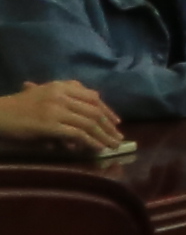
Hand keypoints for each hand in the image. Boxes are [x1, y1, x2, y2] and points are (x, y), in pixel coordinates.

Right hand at [0, 81, 125, 155]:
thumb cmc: (18, 108)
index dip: (107, 110)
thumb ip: (64, 104)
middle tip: (118, 137)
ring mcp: (57, 109)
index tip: (116, 122)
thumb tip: (83, 120)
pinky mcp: (51, 124)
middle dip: (109, 125)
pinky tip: (97, 148)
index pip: (92, 97)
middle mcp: (62, 94)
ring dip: (104, 135)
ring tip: (112, 145)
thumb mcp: (43, 97)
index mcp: (62, 86)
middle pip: (94, 110)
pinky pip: (78, 133)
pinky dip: (91, 141)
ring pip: (89, 122)